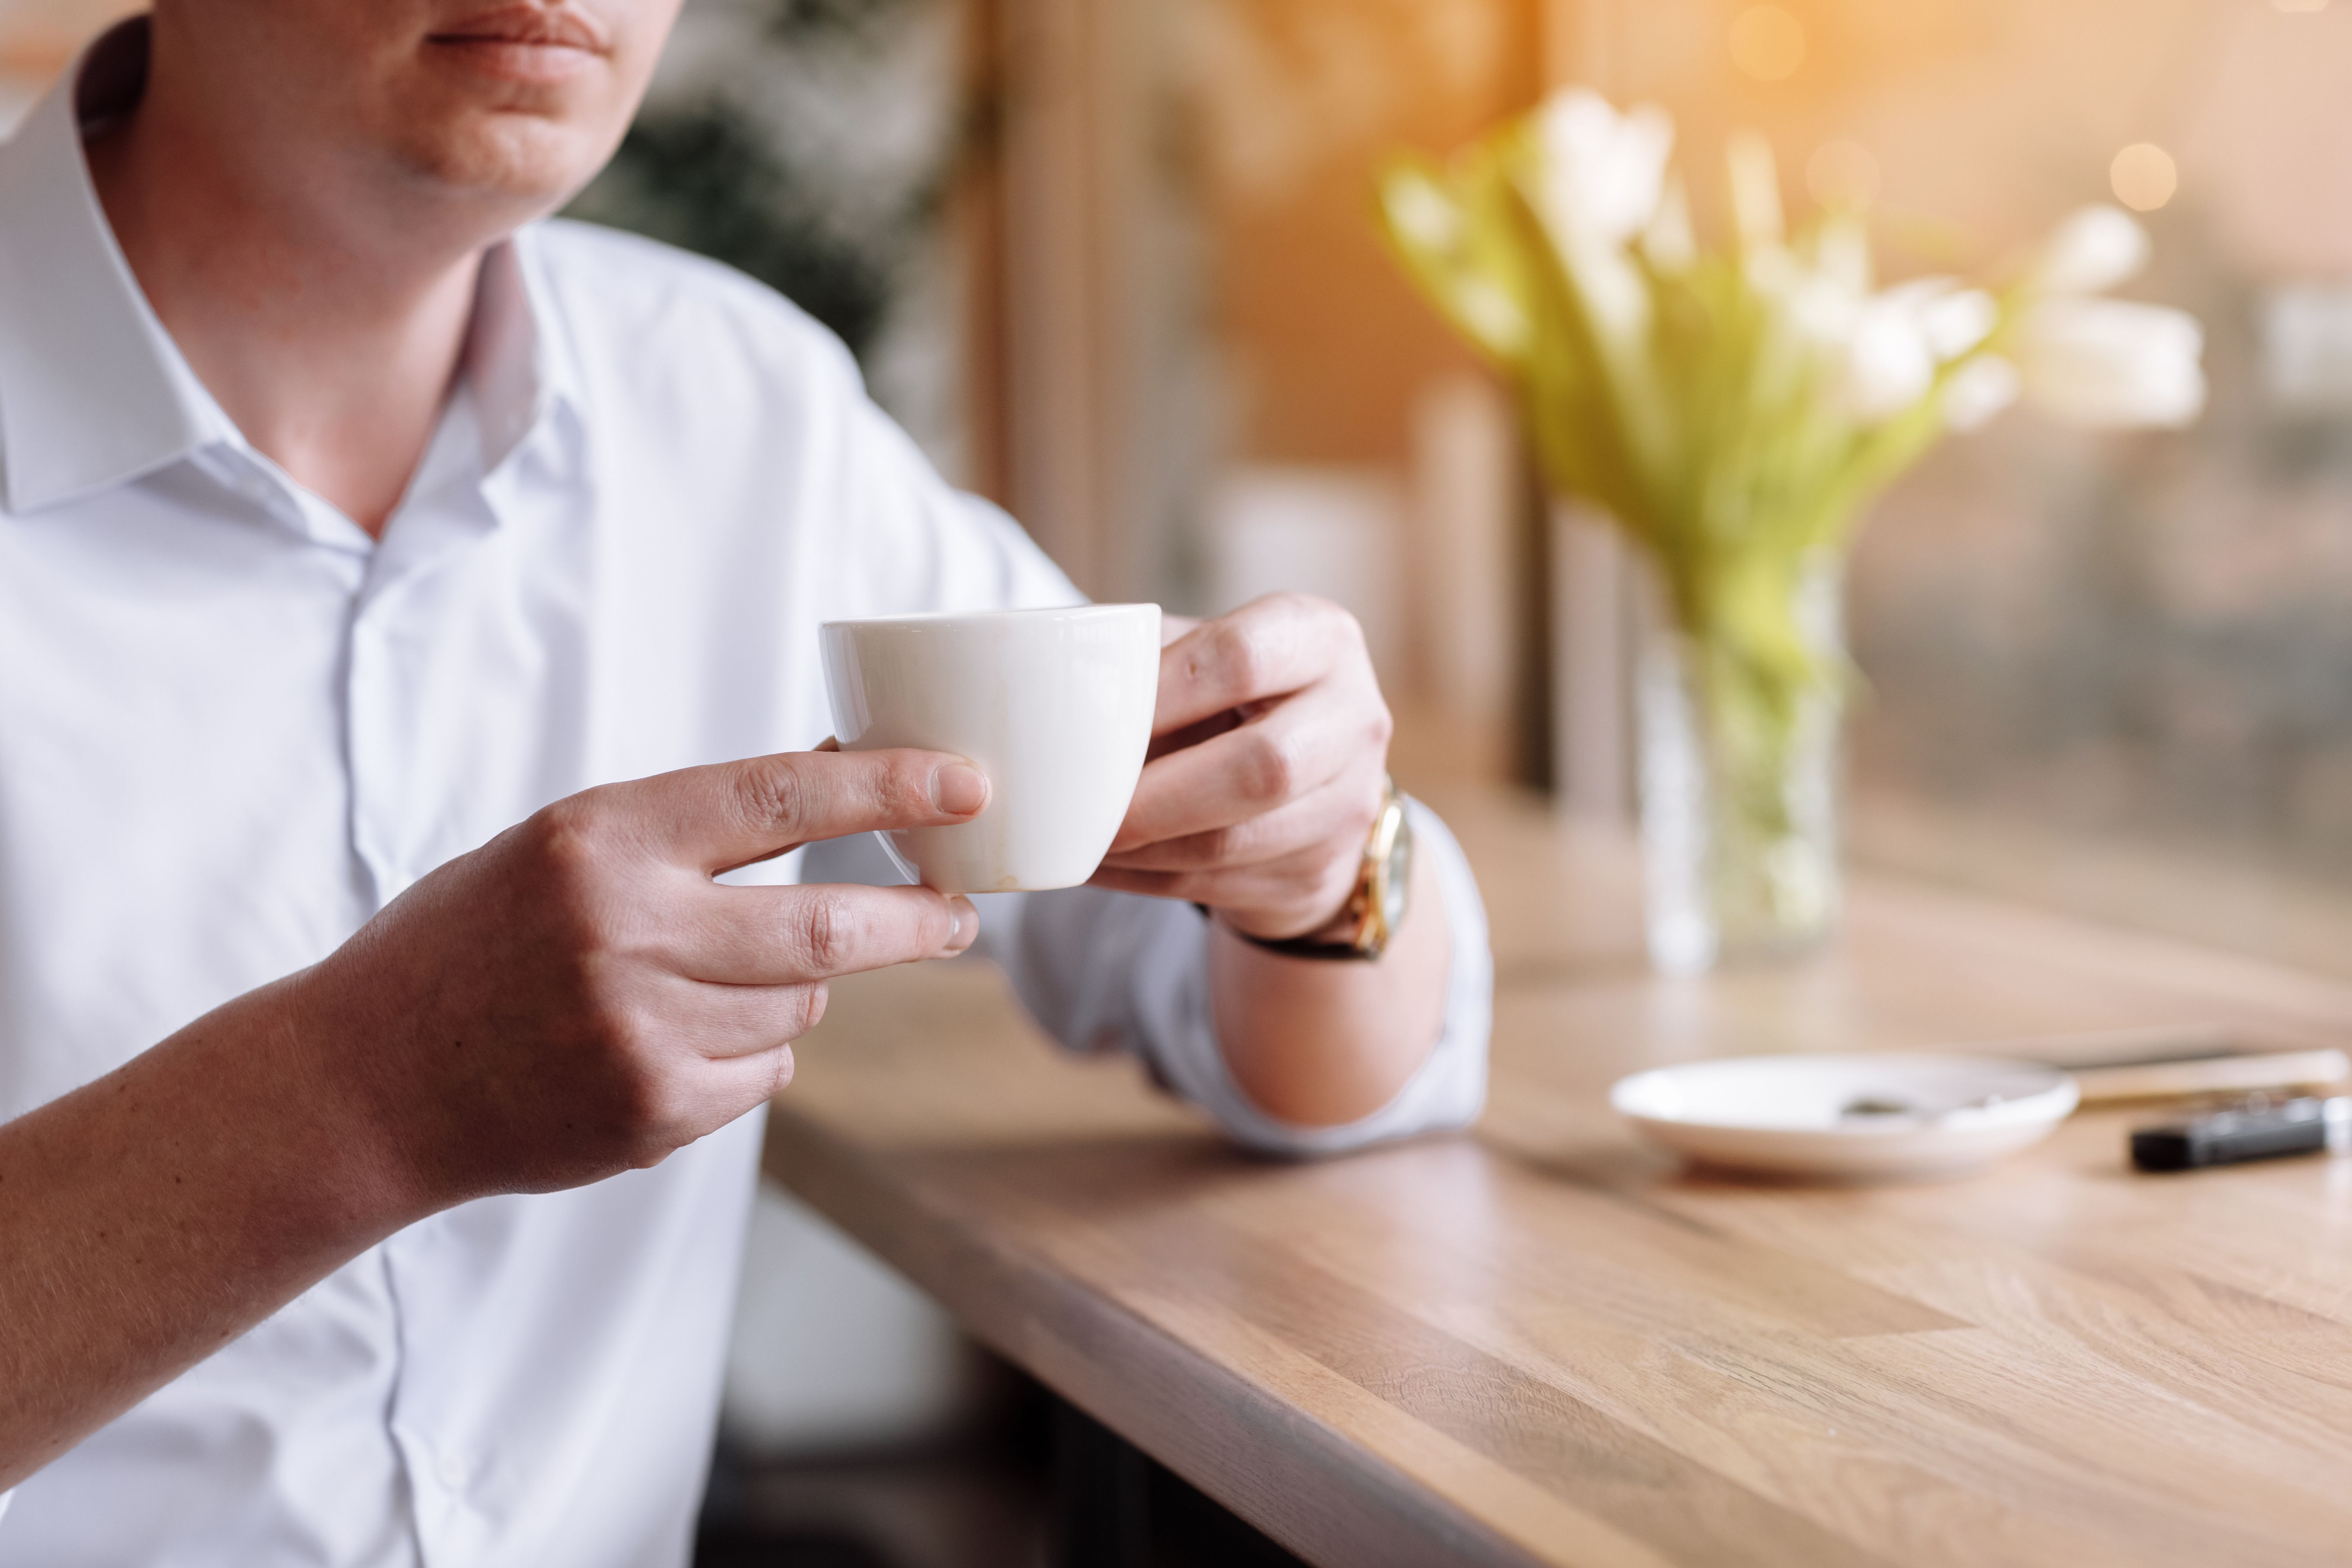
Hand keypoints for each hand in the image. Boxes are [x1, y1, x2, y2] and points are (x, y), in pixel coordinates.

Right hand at [287, 748, 989, 1207]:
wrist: (367, 1081)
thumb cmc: (474, 940)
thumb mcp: (564, 846)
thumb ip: (692, 825)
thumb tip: (839, 775)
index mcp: (602, 841)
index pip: (783, 796)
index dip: (890, 789)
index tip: (968, 786)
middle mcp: (626, 932)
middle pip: (830, 924)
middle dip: (915, 920)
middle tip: (958, 916)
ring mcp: (641, 1032)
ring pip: (799, 1006)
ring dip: (795, 992)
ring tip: (714, 985)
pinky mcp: (652, 1114)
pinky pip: (763, 1076)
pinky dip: (751, 1057)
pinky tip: (674, 1044)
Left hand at [1093, 593, 1391, 940]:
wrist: (1317, 781)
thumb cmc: (1235, 699)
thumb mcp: (1206, 657)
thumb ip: (1145, 656)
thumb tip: (1042, 675)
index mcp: (1321, 639)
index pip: (1244, 656)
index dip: (1163, 689)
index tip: (1094, 715)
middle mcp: (1355, 718)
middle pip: (1262, 765)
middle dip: (1157, 794)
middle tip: (1080, 806)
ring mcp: (1349, 803)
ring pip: (1236, 840)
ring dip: (1143, 846)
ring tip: (1076, 839)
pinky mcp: (1319, 872)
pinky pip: (1218, 885)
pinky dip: (1144, 878)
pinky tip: (1098, 864)